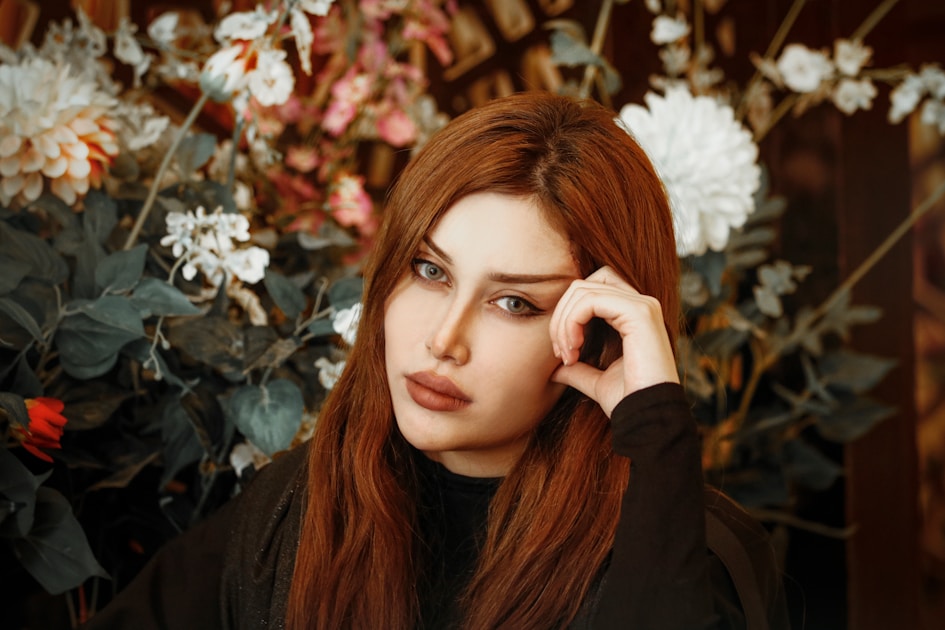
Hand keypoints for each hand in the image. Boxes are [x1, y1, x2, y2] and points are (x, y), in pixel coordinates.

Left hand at [549, 266, 678, 417]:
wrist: (648, 418)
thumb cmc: (628, 401)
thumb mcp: (597, 382)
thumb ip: (578, 370)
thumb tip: (553, 370)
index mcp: (634, 316)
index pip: (590, 291)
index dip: (568, 315)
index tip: (562, 353)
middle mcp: (641, 304)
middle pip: (584, 284)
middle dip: (562, 314)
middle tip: (560, 352)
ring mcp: (642, 305)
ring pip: (583, 290)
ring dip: (564, 322)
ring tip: (567, 355)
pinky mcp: (639, 312)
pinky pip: (589, 301)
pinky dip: (572, 322)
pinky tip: (574, 350)